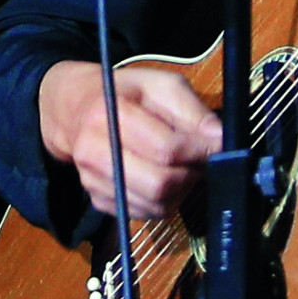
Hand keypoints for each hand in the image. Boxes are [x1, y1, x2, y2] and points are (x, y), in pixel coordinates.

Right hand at [38, 59, 221, 219]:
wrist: (77, 109)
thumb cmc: (126, 94)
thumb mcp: (161, 85)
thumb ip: (192, 110)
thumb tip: (220, 139)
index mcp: (109, 116)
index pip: (166, 149)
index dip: (199, 150)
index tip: (216, 145)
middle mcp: (94, 152)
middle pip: (160, 183)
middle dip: (191, 174)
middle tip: (200, 160)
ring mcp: (93, 181)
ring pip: (155, 205)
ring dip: (181, 190)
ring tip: (183, 166)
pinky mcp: (98, 200)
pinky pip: (144, 213)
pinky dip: (164, 200)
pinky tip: (164, 177)